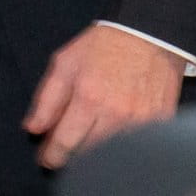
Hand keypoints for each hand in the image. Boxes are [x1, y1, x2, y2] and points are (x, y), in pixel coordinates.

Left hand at [25, 24, 187, 170]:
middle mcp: (117, 114)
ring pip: (114, 155)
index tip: (46, 160)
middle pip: (89, 154)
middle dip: (72, 158)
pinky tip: (113, 142)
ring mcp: (143, 121)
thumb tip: (32, 130)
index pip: (65, 143)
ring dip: (98, 156)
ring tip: (86, 146)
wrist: (149, 35)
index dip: (52, 156)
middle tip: (62, 155)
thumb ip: (46, 100)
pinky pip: (138, 147)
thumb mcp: (64, 65)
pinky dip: (124, 149)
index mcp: (89, 98)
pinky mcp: (162, 123)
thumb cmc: (101, 48)